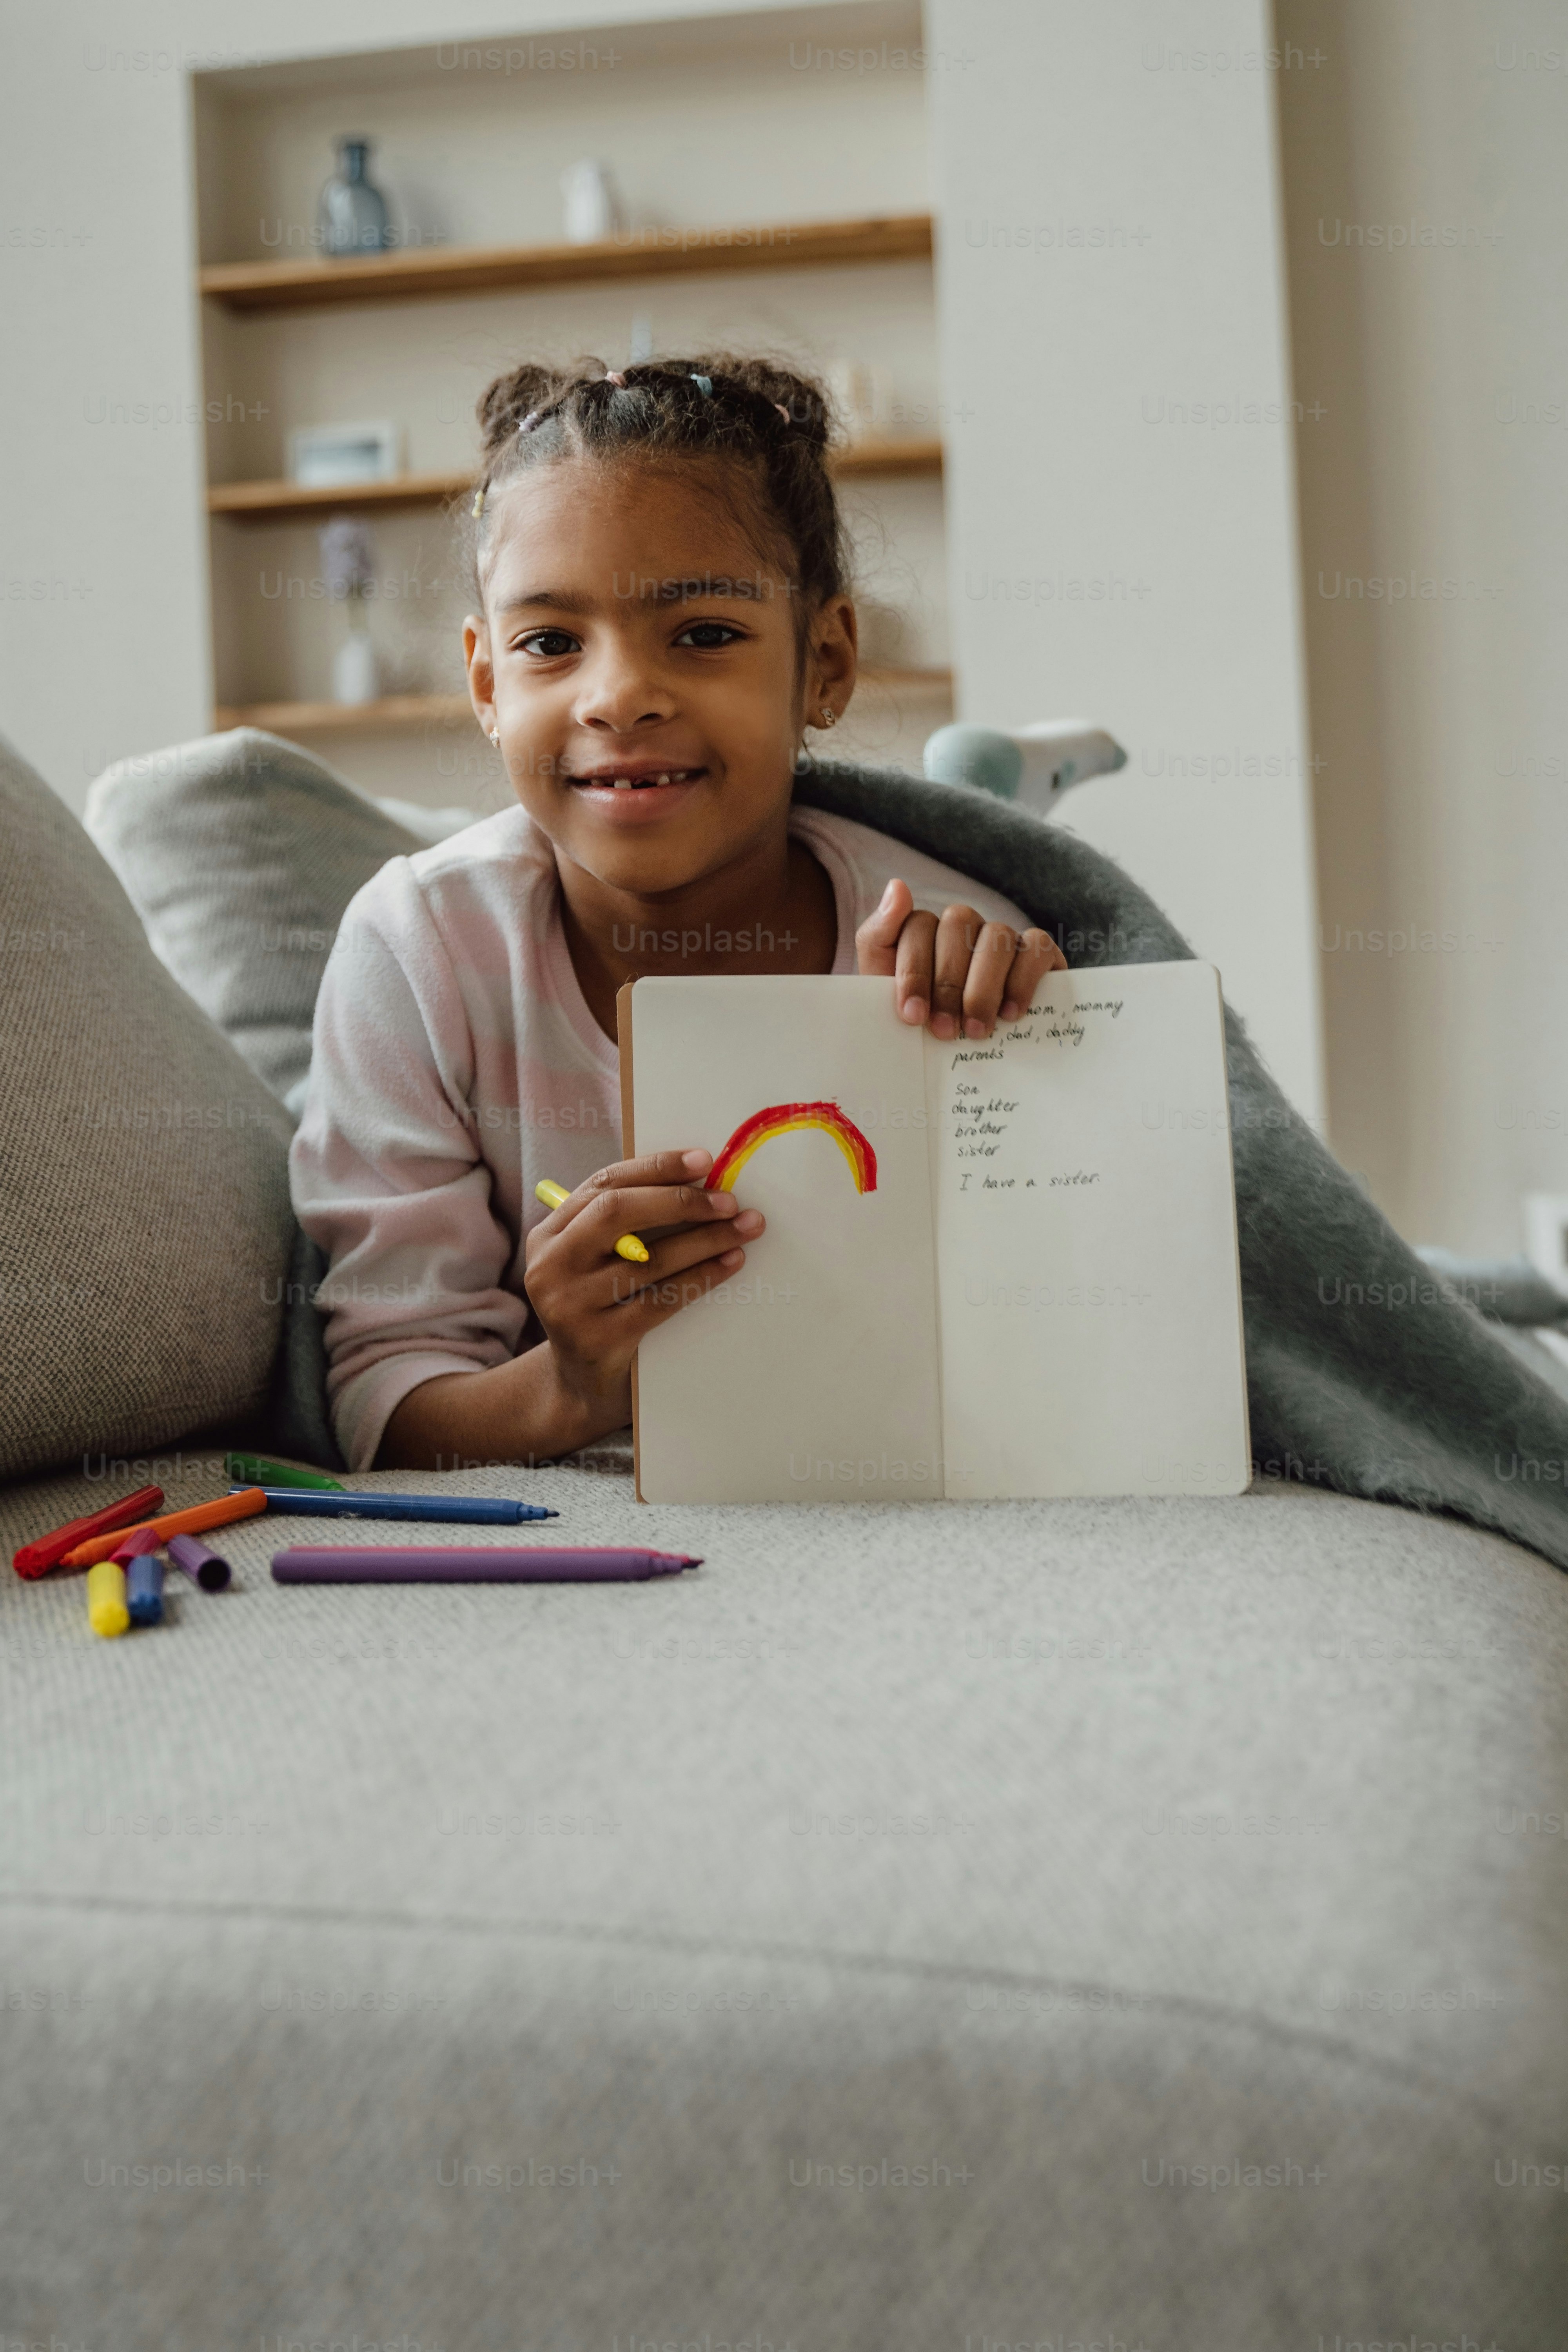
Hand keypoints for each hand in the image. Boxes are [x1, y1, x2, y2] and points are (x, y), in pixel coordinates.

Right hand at [521, 1148, 763, 1439]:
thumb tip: (696, 1181)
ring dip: (705, 1239)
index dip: (656, 1167)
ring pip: (649, 1259)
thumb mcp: (593, 1262)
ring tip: (745, 1228)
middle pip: (617, 1213)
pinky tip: (730, 1263)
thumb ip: (622, 1224)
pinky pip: (662, 1299)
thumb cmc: (599, 1309)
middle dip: (679, 1201)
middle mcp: (551, 1265)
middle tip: (728, 1200)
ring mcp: (570, 1304)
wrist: (579, 1386)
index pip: (603, 1184)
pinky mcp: (599, 1339)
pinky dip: (702, 1277)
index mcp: (549, 1235)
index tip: (704, 1161)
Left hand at [856, 878, 1065, 1038]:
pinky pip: (1036, 948)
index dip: (914, 971)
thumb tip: (897, 886)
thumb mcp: (884, 988)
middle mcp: (963, 925)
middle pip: (957, 927)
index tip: (913, 1015)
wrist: (960, 1055)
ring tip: (977, 1030)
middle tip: (945, 1031)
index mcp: (923, 929)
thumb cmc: (922, 1021)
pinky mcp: (1037, 951)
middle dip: (948, 985)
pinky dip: (1022, 980)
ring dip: (983, 987)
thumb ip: (878, 937)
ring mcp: (1001, 935)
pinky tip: (1010, 1013)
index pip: (917, 927)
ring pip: (996, 937)